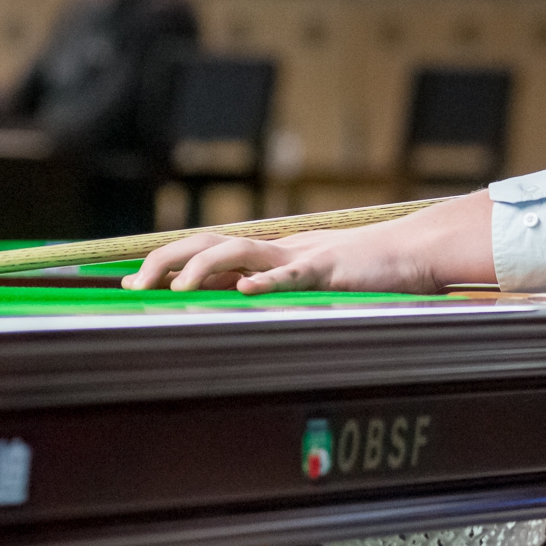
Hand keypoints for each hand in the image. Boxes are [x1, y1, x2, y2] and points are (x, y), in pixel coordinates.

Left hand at [124, 192, 496, 294]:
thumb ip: (277, 287)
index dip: (165, 261)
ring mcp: (301, 255)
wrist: (414, 251)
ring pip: (240, 251)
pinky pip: (294, 273)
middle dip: (164, 261)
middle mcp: (278, 248)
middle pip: (208, 242)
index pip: (207, 249)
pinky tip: (245, 288)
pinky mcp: (329, 268)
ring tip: (176, 291)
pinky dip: (268, 279)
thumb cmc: (368, 271)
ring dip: (202, 269)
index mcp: (271, 253)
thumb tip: (238, 303)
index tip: (132, 283)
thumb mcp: (313, 279)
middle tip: (134, 287)